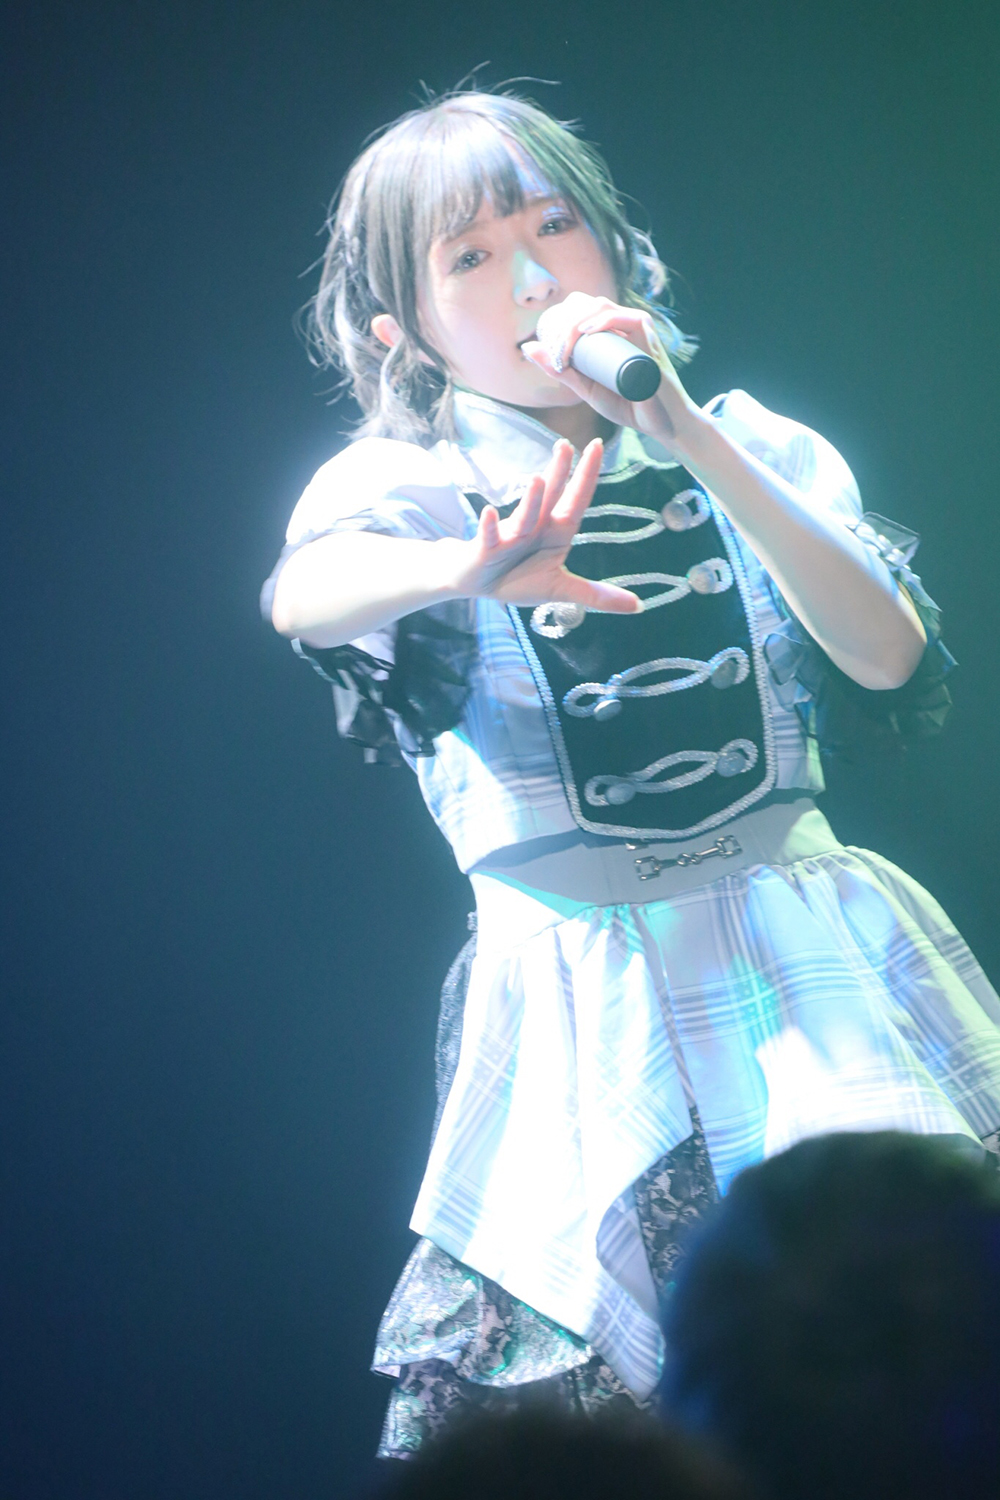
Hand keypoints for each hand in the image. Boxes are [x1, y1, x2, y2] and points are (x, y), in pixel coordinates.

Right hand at [442, 436, 639, 612]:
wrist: (476, 582)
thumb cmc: (518, 577)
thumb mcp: (561, 589)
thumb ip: (596, 595)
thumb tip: (639, 606)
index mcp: (556, 532)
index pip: (576, 501)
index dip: (587, 476)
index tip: (597, 445)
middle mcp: (535, 527)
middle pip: (550, 497)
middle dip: (559, 472)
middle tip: (567, 445)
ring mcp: (510, 537)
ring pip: (524, 516)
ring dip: (530, 500)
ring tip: (537, 479)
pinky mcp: (487, 550)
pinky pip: (489, 537)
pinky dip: (490, 526)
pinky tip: (490, 513)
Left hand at [520, 292, 703, 453]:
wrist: (659, 422)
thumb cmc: (627, 405)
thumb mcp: (585, 387)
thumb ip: (559, 369)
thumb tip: (528, 346)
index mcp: (608, 331)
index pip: (578, 308)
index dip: (558, 320)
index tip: (548, 347)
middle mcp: (622, 323)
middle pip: (586, 304)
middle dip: (563, 323)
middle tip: (555, 352)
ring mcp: (636, 327)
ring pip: (600, 308)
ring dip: (576, 325)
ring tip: (565, 348)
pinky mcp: (648, 335)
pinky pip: (624, 318)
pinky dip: (603, 322)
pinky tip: (587, 332)